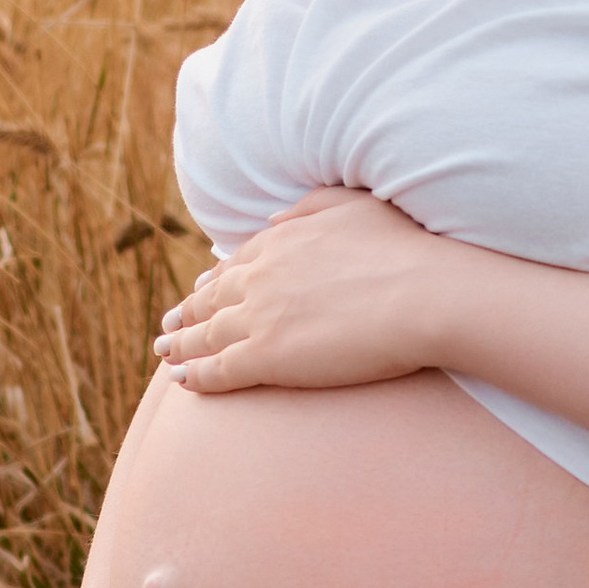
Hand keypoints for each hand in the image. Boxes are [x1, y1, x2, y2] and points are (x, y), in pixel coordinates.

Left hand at [154, 186, 462, 394]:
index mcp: (280, 241)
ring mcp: (259, 317)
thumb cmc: (403, 249)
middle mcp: (260, 277)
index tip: (199, 290)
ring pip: (206, 335)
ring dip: (180, 345)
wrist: (423, 294)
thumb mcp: (352, 205)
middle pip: (211, 299)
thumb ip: (309, 206)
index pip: (234, 265)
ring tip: (165, 353)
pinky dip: (196, 375)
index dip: (213, 281)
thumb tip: (274, 216)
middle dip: (187, 313)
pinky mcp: (266, 357)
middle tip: (169, 325)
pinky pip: (219, 369)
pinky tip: (182, 382)